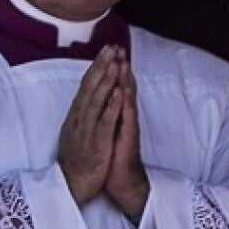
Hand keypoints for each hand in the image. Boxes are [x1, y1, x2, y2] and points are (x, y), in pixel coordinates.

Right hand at [58, 46, 122, 204]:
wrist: (71, 186)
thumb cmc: (77, 159)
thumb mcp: (76, 131)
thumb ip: (82, 113)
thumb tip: (87, 95)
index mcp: (76, 115)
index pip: (86, 85)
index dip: (96, 66)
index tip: (106, 49)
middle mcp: (79, 119)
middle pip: (90, 87)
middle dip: (102, 66)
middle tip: (111, 47)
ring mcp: (87, 130)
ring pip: (97, 100)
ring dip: (107, 80)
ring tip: (116, 62)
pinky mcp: (96, 143)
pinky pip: (104, 122)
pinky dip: (112, 106)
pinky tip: (119, 92)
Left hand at [103, 47, 149, 221]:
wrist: (121, 181)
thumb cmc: (111, 157)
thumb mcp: (105, 132)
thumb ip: (105, 114)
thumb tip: (100, 99)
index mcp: (114, 114)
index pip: (113, 87)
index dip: (110, 68)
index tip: (107, 50)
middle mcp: (123, 117)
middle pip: (122, 87)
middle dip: (119, 66)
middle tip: (118, 47)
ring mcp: (127, 127)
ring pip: (126, 99)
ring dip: (125, 79)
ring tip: (123, 61)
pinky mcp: (128, 138)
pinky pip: (127, 118)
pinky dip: (125, 104)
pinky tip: (124, 91)